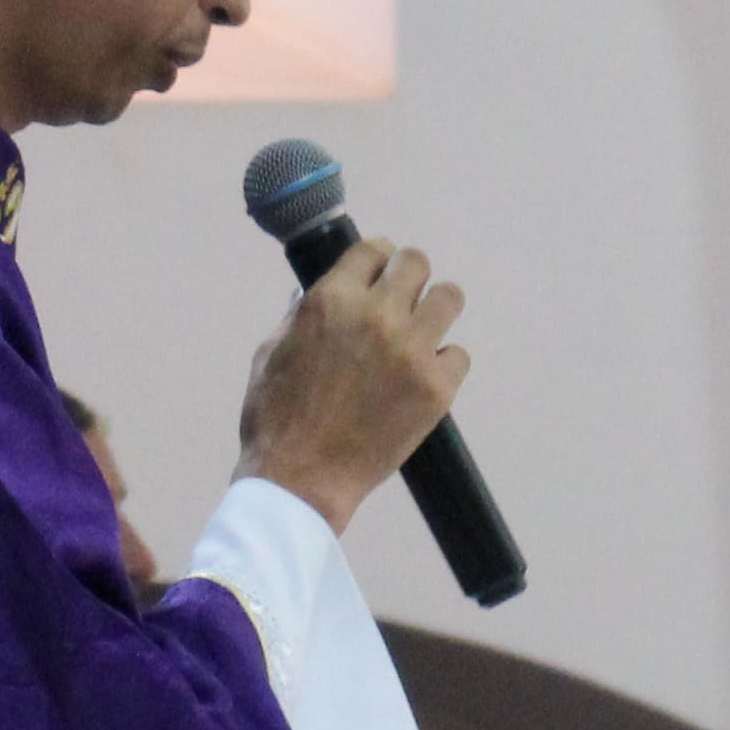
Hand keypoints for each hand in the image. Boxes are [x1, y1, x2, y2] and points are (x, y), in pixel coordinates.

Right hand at [236, 239, 467, 530]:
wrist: (300, 479)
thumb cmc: (275, 419)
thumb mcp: (270, 354)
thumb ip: (299, 317)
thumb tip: (314, 294)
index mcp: (331, 300)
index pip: (374, 250)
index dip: (377, 261)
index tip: (378, 275)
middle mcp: (376, 315)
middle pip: (416, 264)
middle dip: (408, 278)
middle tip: (401, 303)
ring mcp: (412, 351)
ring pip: (449, 298)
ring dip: (435, 310)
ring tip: (422, 333)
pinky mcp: (436, 388)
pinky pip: (459, 355)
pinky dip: (444, 365)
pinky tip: (423, 379)